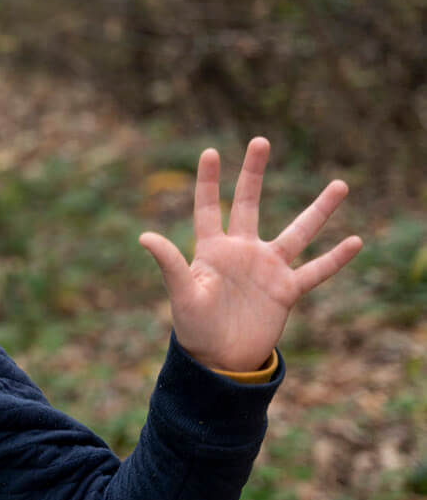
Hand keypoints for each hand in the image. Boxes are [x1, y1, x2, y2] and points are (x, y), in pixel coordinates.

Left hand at [139, 137, 362, 372]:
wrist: (219, 359)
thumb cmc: (193, 327)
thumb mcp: (181, 293)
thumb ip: (170, 263)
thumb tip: (145, 236)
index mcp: (211, 249)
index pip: (209, 207)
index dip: (209, 181)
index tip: (210, 151)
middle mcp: (242, 251)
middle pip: (250, 203)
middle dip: (254, 173)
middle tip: (260, 140)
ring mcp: (267, 268)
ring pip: (297, 232)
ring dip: (319, 210)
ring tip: (341, 184)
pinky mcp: (286, 291)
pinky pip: (316, 271)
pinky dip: (335, 259)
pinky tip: (355, 241)